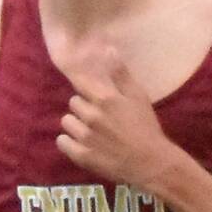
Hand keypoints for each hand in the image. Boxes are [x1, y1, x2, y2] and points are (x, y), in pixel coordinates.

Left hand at [56, 40, 174, 186]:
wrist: (150, 162)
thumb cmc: (146, 127)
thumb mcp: (138, 96)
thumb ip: (121, 74)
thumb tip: (108, 49)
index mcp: (105, 99)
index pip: (80, 84)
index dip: (82, 87)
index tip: (86, 91)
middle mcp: (91, 116)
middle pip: (73, 103)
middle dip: (82, 107)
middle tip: (96, 116)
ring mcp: (84, 137)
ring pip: (66, 122)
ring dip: (75, 124)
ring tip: (89, 131)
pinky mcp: (80, 155)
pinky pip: (61, 142)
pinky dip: (68, 142)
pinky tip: (80, 143)